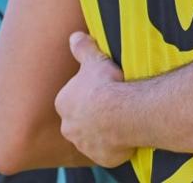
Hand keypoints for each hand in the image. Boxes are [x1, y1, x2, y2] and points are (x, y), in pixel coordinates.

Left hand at [55, 32, 132, 167]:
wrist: (121, 112)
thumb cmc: (105, 84)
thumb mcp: (94, 59)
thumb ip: (83, 48)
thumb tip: (74, 36)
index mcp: (64, 102)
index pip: (73, 98)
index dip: (88, 93)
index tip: (103, 88)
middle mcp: (69, 126)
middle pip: (80, 120)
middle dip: (93, 114)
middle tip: (114, 104)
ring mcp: (84, 144)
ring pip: (93, 136)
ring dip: (104, 130)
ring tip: (123, 118)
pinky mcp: (101, 157)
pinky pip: (108, 151)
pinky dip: (116, 145)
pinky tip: (128, 134)